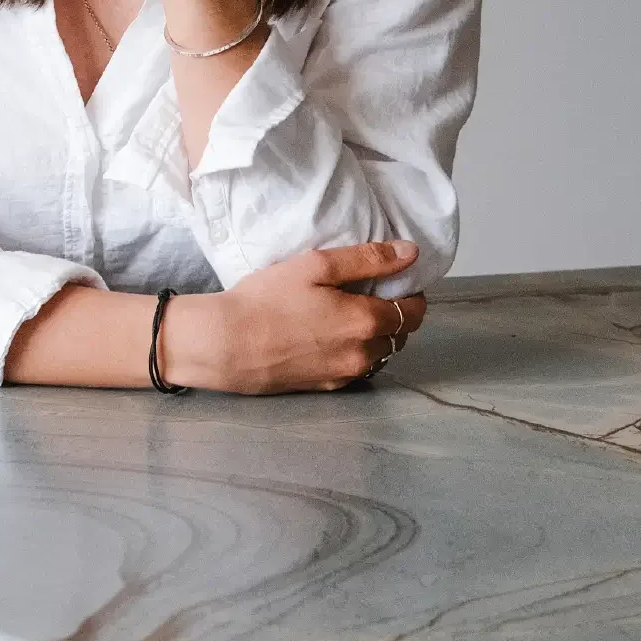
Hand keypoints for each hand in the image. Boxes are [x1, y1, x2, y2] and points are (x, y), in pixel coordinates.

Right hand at [167, 240, 426, 393]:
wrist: (226, 344)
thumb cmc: (267, 298)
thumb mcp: (315, 265)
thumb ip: (367, 259)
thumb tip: (411, 253)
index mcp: (366, 321)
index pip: (414, 311)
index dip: (410, 292)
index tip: (396, 279)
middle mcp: (363, 354)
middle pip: (400, 334)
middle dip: (395, 313)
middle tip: (369, 292)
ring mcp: (345, 375)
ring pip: (380, 354)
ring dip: (376, 335)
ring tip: (348, 314)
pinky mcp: (326, 387)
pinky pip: (357, 368)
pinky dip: (355, 351)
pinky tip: (330, 336)